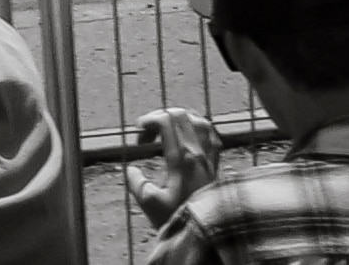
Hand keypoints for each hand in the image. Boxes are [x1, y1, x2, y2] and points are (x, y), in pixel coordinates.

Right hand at [130, 107, 223, 224]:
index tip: (139, 136)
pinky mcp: (217, 164)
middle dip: (160, 117)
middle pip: (181, 115)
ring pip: (199, 121)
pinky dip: (199, 128)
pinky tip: (189, 138)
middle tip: (149, 135)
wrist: (207, 233)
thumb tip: (132, 170)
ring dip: (180, 120)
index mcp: (181, 158)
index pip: (166, 121)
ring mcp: (210, 157)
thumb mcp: (149, 203)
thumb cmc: (179, 218)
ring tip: (167, 131)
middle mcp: (198, 153)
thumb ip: (136, 183)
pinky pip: (212, 135)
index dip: (149, 121)